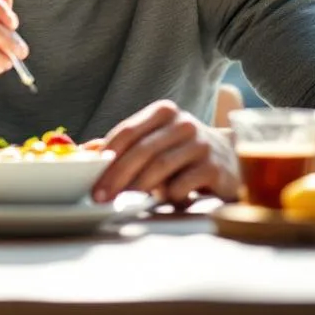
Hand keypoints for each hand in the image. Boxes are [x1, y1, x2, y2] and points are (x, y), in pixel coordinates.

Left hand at [91, 100, 239, 204]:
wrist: (230, 160)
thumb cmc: (182, 153)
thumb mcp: (154, 142)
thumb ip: (123, 146)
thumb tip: (84, 152)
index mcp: (163, 112)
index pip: (127, 132)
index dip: (106, 158)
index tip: (91, 181)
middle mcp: (183, 123)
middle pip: (141, 150)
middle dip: (117, 176)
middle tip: (102, 197)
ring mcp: (201, 143)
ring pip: (160, 166)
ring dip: (138, 187)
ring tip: (123, 202)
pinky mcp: (215, 166)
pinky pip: (183, 183)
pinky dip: (168, 195)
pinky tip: (163, 201)